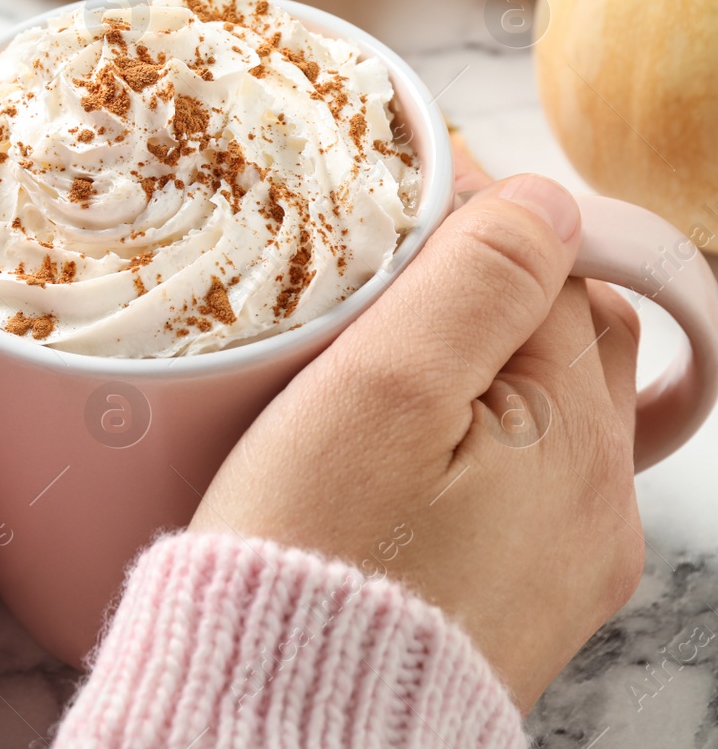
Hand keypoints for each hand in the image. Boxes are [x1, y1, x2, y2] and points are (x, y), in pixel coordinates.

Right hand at [190, 137, 644, 710]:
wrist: (281, 719)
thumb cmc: (313, 561)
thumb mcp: (383, 397)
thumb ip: (473, 285)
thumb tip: (544, 198)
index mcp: (573, 441)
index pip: (555, 272)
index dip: (480, 213)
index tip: (402, 182)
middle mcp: (595, 506)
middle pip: (565, 337)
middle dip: (490, 283)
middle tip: (388, 261)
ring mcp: (563, 561)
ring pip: (543, 408)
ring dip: (481, 358)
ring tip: (385, 346)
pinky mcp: (517, 599)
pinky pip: (519, 480)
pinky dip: (475, 433)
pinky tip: (410, 441)